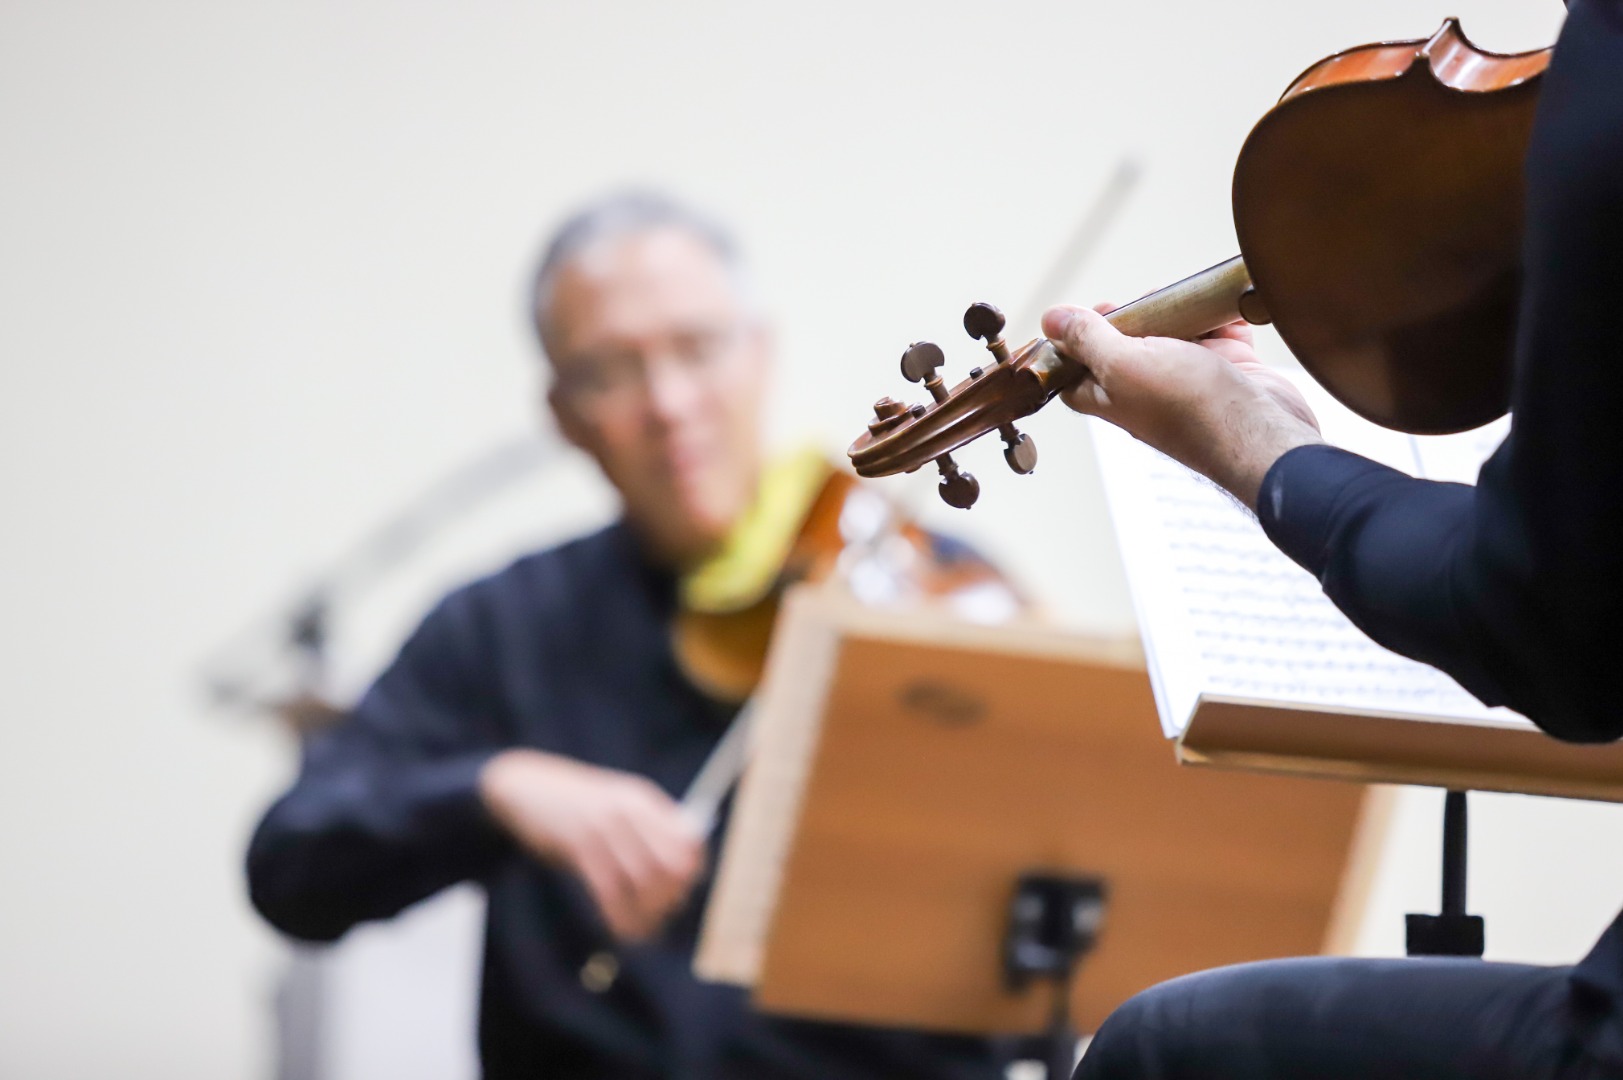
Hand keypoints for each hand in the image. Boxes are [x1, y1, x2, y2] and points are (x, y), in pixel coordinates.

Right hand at [479, 749, 703, 940]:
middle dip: (670, 896)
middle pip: (670, 865)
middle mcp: (629, 811)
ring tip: (644, 928)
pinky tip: (621, 928)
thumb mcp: (618, 802)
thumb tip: (685, 866)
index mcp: (643, 799)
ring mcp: (604, 827)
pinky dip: (620, 916)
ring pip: (643, 881)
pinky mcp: (578, 847)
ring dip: (647, 913)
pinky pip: (609, 891)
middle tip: (662, 913)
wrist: (527, 787)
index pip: (688, 839)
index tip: (682, 890)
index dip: (691, 871)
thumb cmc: (577, 802)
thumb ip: (650, 826)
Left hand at [1041, 304, 1323, 509]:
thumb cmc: (1191, 408)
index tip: (1087, 314)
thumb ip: (1087, 339)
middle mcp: (1146, 391)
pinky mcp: (1227, 370)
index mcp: (1110, 397)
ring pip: (1174, 333)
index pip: (1075, 372)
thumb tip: (1051, 318)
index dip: (1074, 341)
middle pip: (1127, 343)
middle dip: (1136, 313)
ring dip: (1181, 310)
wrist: (1264, 433)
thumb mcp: (1124, 364)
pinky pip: (1220, 334)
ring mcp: (1188, 380)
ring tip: (1189, 301)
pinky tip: (1224, 310)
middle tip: (1146, 301)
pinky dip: (1222, 318)